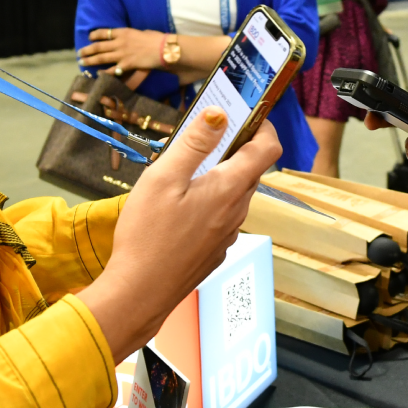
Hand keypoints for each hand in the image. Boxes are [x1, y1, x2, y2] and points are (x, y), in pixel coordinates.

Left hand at [78, 27, 163, 82]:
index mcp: (124, 32)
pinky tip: (98, 75)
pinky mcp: (126, 65)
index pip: (104, 32)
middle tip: (80, 53)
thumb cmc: (157, 39)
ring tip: (82, 62)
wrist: (163, 49)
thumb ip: (135, 36)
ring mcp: (122, 54)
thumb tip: (135, 37)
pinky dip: (104, 73)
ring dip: (90, 60)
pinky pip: (112, 70)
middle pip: (98, 46)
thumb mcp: (144, 32)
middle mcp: (119, 42)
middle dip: (87, 50)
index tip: (89, 37)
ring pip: (101, 57)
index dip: (95, 35)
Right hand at [78, 109, 282, 361]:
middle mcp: (237, 211)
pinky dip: (209, 202)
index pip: (268, 148)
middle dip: (232, 149)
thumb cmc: (148, 235)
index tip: (244, 114)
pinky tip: (178, 209)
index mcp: (229, 188)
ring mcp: (228, 234)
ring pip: (233, 194)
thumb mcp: (164, 178)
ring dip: (218, 176)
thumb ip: (194, 143)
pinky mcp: (214, 251)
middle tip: (201, 139)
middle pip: (249, 170)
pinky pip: (221, 216)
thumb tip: (219, 113)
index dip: (263, 125)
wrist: (139, 294)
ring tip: (182, 173)